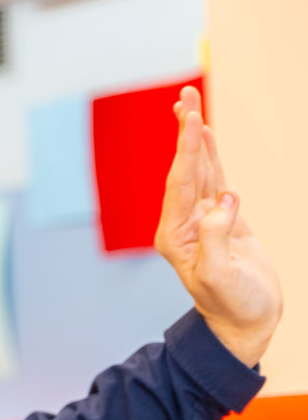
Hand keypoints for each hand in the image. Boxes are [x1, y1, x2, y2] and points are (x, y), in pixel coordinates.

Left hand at [154, 85, 282, 366]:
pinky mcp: (222, 219)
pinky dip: (210, 156)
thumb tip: (224, 201)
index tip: (192, 119)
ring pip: (198, 169)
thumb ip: (217, 238)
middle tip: (185, 95)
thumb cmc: (233, 305)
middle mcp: (182, 223)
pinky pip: (214, 179)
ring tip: (188, 104)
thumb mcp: (222, 276)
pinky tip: (205, 136)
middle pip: (184, 168)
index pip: (180, 183)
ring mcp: (201, 219)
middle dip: (185, 131)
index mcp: (175, 235)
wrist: (244, 323)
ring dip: (195, 137)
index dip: (187, 149)